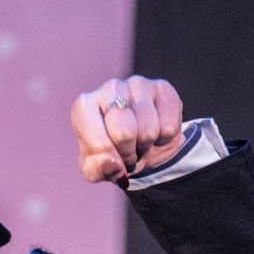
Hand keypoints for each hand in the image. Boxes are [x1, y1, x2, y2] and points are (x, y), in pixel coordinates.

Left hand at [70, 75, 184, 184]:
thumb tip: (113, 164)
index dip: (111, 160)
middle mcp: (109, 88)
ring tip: (140, 140)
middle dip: (129, 152)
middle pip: (125, 133)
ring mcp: (137, 84)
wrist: (141, 143)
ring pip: (149, 130)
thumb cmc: (111, 152)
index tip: (113, 160)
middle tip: (128, 152)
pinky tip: (156, 128)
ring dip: (146, 144)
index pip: (99, 143)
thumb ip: (99, 168)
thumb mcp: (97, 168)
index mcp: (84, 107)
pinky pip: (169, 126)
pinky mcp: (163, 88)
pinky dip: (164, 137)